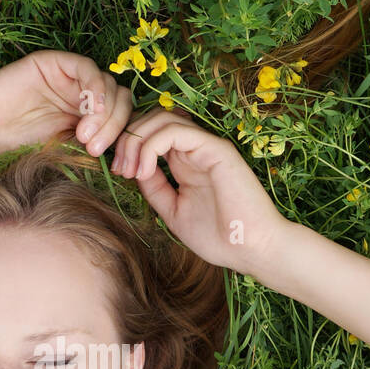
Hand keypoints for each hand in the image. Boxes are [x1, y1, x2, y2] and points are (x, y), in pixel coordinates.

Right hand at [0, 49, 134, 164]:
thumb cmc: (18, 150)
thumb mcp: (66, 153)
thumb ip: (94, 147)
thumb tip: (130, 156)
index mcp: (88, 115)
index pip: (123, 118)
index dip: (125, 138)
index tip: (117, 164)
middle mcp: (82, 94)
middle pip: (120, 100)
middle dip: (115, 126)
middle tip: (96, 148)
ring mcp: (69, 77)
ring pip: (108, 84)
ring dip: (105, 113)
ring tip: (86, 137)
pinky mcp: (54, 62)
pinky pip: (87, 68)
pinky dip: (95, 89)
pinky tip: (88, 112)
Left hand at [109, 107, 289, 274]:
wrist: (251, 249)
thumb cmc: (218, 237)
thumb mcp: (173, 211)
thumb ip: (154, 188)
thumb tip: (133, 168)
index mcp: (186, 162)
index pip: (152, 134)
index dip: (129, 145)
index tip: (117, 172)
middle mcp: (195, 149)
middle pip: (153, 120)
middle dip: (128, 139)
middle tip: (119, 169)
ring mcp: (206, 146)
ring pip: (161, 119)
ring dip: (136, 140)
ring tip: (130, 170)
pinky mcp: (215, 148)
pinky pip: (175, 131)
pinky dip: (151, 146)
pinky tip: (144, 171)